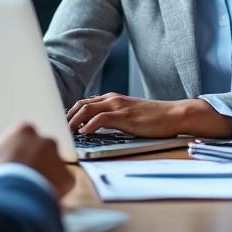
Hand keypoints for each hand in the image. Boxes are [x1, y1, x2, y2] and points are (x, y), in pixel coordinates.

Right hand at [0, 122, 73, 198]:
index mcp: (24, 130)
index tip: (8, 164)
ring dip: (42, 174)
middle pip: (38, 150)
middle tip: (18, 177)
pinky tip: (39, 195)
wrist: (11, 199)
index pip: (21, 137)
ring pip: (51, 165)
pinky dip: (54, 189)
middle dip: (31, 161)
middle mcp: (45, 140)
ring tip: (28, 189)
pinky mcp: (66, 177)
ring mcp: (58, 158)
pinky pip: (62, 182)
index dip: (14, 152)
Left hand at [67, 93, 231, 138]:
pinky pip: (101, 119)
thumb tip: (95, 129)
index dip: (70, 113)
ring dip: (73, 120)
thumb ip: (112, 119)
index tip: (61, 124)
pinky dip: (89, 125)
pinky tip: (84, 133)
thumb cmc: (153, 119)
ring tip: (65, 131)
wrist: (173, 115)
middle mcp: (112, 99)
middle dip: (67, 116)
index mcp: (112, 99)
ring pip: (87, 109)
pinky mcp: (125, 116)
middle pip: (81, 104)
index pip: (84, 103)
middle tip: (58, 129)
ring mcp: (118, 106)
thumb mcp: (128, 116)